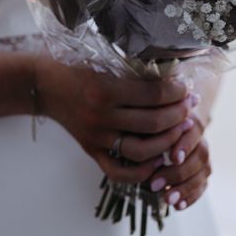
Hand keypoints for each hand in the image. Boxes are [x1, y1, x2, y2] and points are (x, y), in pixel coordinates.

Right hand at [34, 57, 194, 183]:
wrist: (45, 86)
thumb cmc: (78, 69)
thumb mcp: (104, 63)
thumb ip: (134, 73)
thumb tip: (173, 79)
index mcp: (105, 89)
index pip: (153, 95)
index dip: (176, 93)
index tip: (187, 89)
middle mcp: (100, 116)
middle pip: (152, 124)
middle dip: (179, 115)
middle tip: (190, 107)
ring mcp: (95, 137)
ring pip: (141, 151)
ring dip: (168, 141)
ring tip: (180, 129)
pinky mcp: (91, 151)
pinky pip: (119, 172)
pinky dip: (142, 171)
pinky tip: (157, 158)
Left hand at [148, 114, 211, 210]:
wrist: (158, 131)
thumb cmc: (148, 126)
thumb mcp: (146, 124)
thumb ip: (148, 132)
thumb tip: (142, 147)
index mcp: (188, 120)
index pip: (194, 130)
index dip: (185, 145)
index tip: (173, 158)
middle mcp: (199, 137)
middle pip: (200, 154)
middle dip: (179, 172)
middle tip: (155, 185)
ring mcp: (202, 155)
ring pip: (203, 171)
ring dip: (185, 188)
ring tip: (167, 199)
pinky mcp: (202, 171)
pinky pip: (202, 185)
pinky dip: (191, 196)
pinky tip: (178, 206)